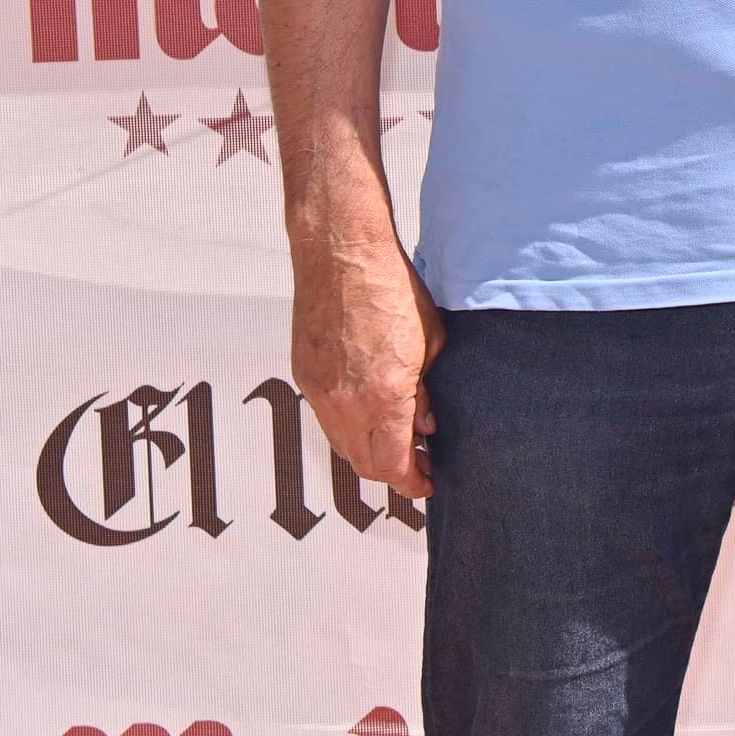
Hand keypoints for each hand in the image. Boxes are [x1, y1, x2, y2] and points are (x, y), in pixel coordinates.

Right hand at [292, 238, 446, 496]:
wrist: (341, 253)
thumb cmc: (389, 286)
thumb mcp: (430, 342)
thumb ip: (424, 392)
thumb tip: (424, 424)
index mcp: (383, 396)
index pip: (394, 465)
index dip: (413, 482)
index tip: (428, 482)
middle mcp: (345, 402)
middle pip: (365, 464)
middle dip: (394, 472)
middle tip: (419, 464)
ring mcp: (319, 390)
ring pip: (342, 445)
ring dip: (369, 452)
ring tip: (397, 440)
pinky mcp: (304, 375)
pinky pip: (326, 419)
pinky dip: (348, 428)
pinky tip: (369, 413)